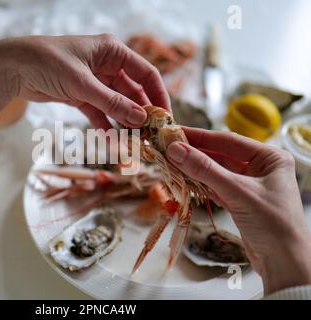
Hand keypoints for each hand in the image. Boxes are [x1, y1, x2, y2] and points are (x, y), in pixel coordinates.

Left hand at [0, 34, 169, 136]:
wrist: (13, 67)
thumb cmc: (48, 63)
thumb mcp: (83, 84)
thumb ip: (112, 103)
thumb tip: (141, 119)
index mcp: (113, 51)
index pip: (146, 74)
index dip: (158, 95)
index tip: (165, 118)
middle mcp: (107, 65)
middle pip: (133, 92)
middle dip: (141, 114)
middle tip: (150, 136)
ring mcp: (94, 82)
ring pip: (117, 105)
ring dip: (124, 122)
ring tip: (134, 143)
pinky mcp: (81, 96)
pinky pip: (99, 113)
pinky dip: (105, 126)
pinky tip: (112, 141)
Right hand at [166, 127, 310, 294]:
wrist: (284, 263)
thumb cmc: (272, 223)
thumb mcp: (237, 192)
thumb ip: (205, 170)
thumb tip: (175, 149)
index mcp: (269, 157)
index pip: (228, 141)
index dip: (199, 136)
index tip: (174, 132)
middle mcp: (260, 168)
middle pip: (220, 155)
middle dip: (194, 153)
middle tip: (167, 147)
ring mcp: (249, 185)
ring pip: (216, 171)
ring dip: (194, 168)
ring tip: (170, 162)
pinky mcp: (240, 201)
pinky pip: (215, 186)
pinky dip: (200, 184)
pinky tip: (184, 179)